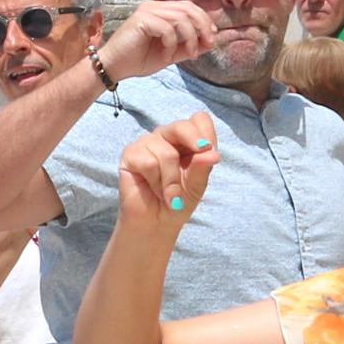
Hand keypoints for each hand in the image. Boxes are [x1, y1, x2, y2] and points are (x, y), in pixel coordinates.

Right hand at [99, 0, 220, 84]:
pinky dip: (171, 44)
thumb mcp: (171, 53)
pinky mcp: (141, 20)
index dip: (204, 20)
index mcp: (161, 10)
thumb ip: (190, 46)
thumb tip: (212, 41)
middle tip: (208, 44)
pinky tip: (166, 57)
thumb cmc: (138, 60)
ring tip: (188, 55)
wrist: (114, 68)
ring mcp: (147, 11)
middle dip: (202, 27)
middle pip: (188, 8)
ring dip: (190, 38)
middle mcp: (154, 6)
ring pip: (180, 18)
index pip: (189, 7)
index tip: (212, 38)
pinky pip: (167, 29)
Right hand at [114, 111, 217, 234]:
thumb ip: (203, 167)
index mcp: (186, 139)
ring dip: (171, 180)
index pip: (199, 120)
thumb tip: (212, 154)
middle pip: (181, 126)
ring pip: (166, 153)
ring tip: (168, 194)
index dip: (206, 134)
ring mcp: (147, 143)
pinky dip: (156, 182)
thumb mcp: (197, 185)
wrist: (156, 222)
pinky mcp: (130, 154)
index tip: (208, 152)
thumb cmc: (177, 200)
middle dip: (192, 145)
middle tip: (196, 167)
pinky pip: (148, 163)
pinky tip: (154, 190)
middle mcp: (166, 136)